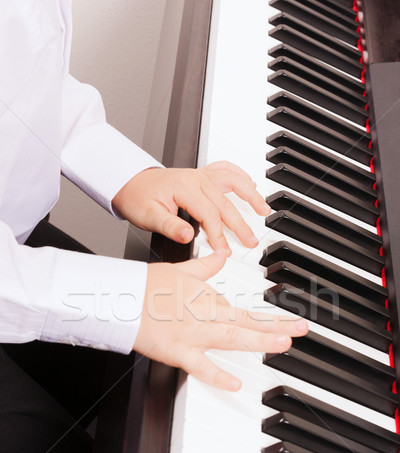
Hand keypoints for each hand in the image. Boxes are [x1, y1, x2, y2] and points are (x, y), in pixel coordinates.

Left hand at [112, 161, 269, 253]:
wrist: (129, 181)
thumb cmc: (138, 198)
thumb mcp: (148, 216)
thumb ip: (169, 226)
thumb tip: (188, 236)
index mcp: (184, 188)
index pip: (209, 215)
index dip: (219, 235)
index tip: (225, 251)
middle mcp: (196, 179)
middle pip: (225, 203)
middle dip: (240, 224)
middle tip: (251, 241)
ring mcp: (200, 175)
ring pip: (232, 181)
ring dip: (250, 194)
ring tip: (263, 209)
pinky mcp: (201, 175)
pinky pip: (225, 170)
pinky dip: (240, 175)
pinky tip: (250, 183)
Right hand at [134, 251, 307, 390]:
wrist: (119, 297)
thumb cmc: (146, 284)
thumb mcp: (179, 270)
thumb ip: (205, 265)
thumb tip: (222, 254)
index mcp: (206, 298)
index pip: (243, 309)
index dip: (269, 317)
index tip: (291, 320)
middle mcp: (204, 315)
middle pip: (246, 322)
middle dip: (276, 326)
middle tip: (301, 329)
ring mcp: (193, 333)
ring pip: (232, 336)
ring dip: (259, 339)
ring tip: (284, 343)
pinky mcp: (177, 351)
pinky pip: (199, 365)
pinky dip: (217, 375)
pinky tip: (237, 383)